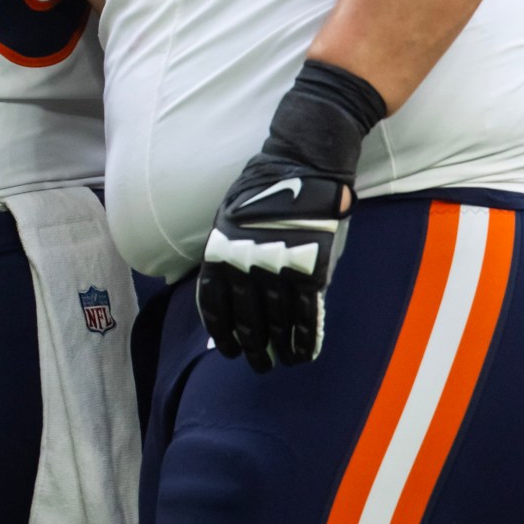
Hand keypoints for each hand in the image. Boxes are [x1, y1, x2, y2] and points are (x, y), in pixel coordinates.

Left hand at [196, 60, 383, 370]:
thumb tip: (228, 283)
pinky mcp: (310, 265)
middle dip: (249, 345)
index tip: (226, 348)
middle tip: (254, 365)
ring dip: (277, 346)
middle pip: (244, 314)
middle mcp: (244, 259)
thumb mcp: (231, 211)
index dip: (220, 328)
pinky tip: (303, 353)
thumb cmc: (267, 183)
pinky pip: (305, 311)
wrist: (303, 158)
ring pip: (275, 318)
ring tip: (279, 364)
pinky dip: (304, 335)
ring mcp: (277, 264)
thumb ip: (229, 247)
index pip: (213, 298)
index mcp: (221, 245)